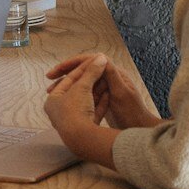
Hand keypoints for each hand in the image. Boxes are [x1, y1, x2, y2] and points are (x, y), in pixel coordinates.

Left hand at [43, 54, 109, 144]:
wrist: (82, 138)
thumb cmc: (75, 110)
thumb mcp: (82, 87)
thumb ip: (91, 72)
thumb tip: (100, 57)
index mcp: (53, 101)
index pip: (68, 80)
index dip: (82, 69)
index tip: (94, 61)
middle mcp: (60, 112)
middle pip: (78, 91)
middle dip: (91, 80)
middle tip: (101, 70)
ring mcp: (73, 121)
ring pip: (87, 102)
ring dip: (97, 91)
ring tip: (107, 80)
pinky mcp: (85, 128)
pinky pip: (94, 112)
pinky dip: (101, 103)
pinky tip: (110, 94)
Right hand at [46, 52, 160, 129]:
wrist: (140, 130)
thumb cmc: (132, 114)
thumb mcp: (121, 93)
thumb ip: (111, 75)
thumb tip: (101, 57)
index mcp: (114, 73)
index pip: (89, 60)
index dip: (71, 63)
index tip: (56, 70)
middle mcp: (109, 78)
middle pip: (83, 70)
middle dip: (65, 73)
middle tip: (49, 80)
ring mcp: (106, 89)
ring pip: (82, 82)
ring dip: (67, 84)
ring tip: (52, 91)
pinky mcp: (103, 100)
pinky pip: (85, 93)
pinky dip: (73, 95)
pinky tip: (63, 100)